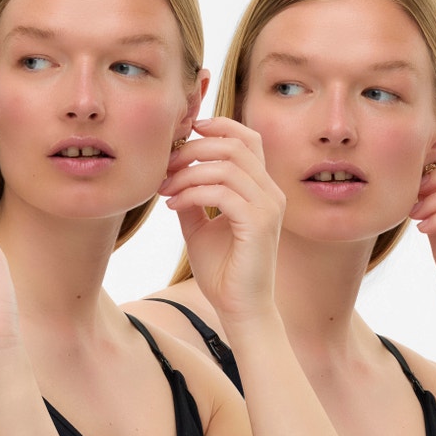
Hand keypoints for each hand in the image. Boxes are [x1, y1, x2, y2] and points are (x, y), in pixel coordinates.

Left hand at [159, 118, 284, 328]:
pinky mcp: (258, 223)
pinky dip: (192, 193)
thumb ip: (191, 199)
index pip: (247, 139)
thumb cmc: (223, 273)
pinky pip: (222, 193)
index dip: (219, 126)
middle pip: (234, 146)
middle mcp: (269, 192)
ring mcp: (267, 206)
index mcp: (260, 189)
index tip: (187, 130)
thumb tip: (172, 176)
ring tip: (165, 188)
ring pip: (226, 167)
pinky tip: (173, 205)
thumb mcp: (199, 228)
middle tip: (166, 164)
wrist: (241, 309)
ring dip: (188, 173)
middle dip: (194, 149)